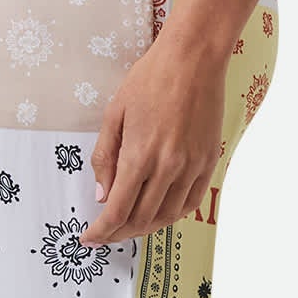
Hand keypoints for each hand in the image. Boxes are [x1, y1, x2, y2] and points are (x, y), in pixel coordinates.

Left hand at [80, 31, 228, 246]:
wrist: (194, 58)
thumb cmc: (149, 79)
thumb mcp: (113, 114)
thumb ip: (105, 158)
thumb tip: (102, 196)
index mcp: (139, 155)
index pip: (117, 211)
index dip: (100, 232)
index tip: (88, 239)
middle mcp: (168, 167)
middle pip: (140, 219)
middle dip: (118, 234)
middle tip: (104, 235)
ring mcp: (192, 166)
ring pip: (167, 216)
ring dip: (145, 228)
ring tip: (129, 226)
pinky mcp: (209, 161)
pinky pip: (191, 202)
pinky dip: (173, 215)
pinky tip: (159, 214)